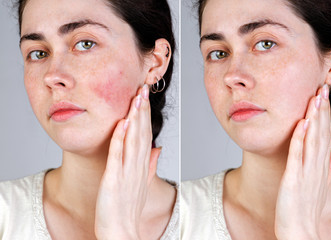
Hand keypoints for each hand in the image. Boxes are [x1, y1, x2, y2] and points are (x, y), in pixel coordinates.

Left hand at [95, 84, 160, 239]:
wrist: (121, 232)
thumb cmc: (128, 209)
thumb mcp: (141, 184)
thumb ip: (150, 164)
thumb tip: (158, 148)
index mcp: (142, 166)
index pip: (146, 135)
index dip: (146, 115)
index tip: (144, 97)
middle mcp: (138, 166)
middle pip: (142, 133)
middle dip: (143, 109)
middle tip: (143, 88)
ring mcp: (127, 172)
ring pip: (133, 139)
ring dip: (135, 117)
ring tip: (136, 98)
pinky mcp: (114, 180)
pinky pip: (118, 156)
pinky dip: (121, 138)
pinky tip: (123, 123)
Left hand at [275, 84, 330, 239]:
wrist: (300, 232)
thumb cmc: (306, 208)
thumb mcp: (319, 184)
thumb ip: (328, 165)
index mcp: (321, 167)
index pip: (324, 136)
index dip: (324, 116)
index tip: (323, 97)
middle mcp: (316, 167)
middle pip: (321, 133)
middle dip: (322, 110)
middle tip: (322, 88)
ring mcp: (306, 173)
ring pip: (312, 140)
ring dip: (314, 118)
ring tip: (315, 98)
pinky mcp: (294, 180)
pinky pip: (297, 156)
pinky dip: (300, 138)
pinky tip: (302, 123)